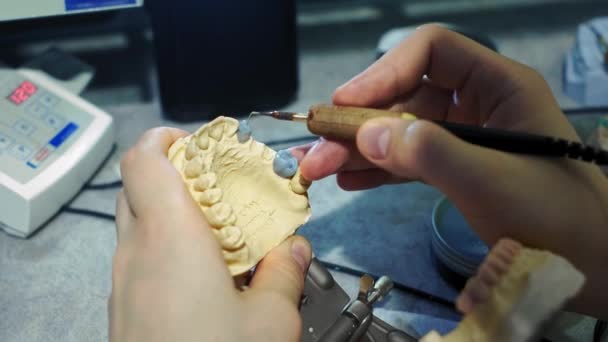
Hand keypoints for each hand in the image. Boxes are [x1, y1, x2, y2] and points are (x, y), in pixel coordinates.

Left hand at [110, 128, 311, 341]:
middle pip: (140, 187)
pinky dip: (167, 250)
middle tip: (223, 188)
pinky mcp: (124, 311)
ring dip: (175, 216)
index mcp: (169, 236)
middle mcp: (135, 253)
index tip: (206, 145)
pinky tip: (206, 279)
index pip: (145, 158)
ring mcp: (123, 284)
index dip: (170, 138)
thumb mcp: (272, 319)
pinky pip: (140, 261)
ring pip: (138, 225)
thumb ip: (284, 271)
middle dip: (179, 175)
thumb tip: (292, 247)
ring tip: (222, 235)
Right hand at [292, 25, 607, 318]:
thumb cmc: (554, 215)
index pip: (432, 53)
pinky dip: (379, 170)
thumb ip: (431, 153)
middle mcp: (477, 104)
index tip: (346, 104)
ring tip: (321, 169)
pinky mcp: (455, 168)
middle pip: (406, 96)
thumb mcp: (491, 180)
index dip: (384, 72)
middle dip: (360, 122)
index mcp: (498, 86)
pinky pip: (409, 160)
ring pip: (401, 131)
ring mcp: (464, 138)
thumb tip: (367, 134)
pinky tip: (351, 181)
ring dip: (360, 149)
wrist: (588, 264)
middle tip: (317, 149)